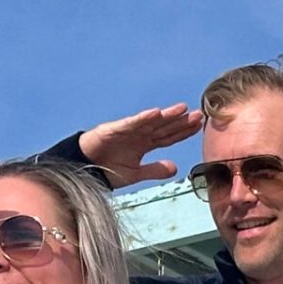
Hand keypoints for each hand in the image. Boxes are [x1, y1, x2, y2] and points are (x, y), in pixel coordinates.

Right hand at [78, 104, 205, 188]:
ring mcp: (127, 130)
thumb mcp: (135, 174)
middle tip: (199, 114)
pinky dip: (143, 118)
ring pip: (151, 122)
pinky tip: (156, 113)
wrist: (83, 170)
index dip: (183, 131)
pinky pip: (131, 123)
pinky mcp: (113, 129)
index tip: (199, 126)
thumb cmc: (107, 170)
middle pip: (164, 127)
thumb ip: (154, 170)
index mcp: (144, 144)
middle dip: (181, 121)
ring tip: (182, 109)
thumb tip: (175, 168)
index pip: (168, 137)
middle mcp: (139, 135)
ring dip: (166, 116)